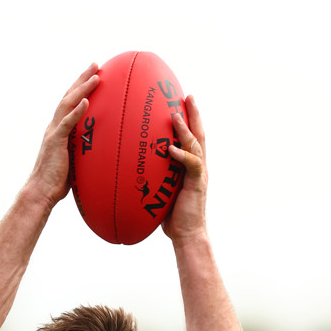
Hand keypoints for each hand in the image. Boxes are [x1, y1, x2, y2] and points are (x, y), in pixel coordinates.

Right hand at [28, 63, 99, 207]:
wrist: (41, 192)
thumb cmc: (56, 182)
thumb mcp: (73, 162)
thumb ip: (82, 151)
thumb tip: (99, 152)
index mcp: (58, 130)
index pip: (70, 104)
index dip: (80, 89)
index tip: (93, 76)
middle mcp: (54, 127)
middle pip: (69, 97)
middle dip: (82, 79)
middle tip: (96, 64)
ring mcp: (54, 133)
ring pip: (68, 104)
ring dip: (82, 89)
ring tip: (96, 76)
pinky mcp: (55, 142)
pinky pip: (67, 124)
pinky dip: (77, 111)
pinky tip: (86, 101)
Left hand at [162, 95, 207, 244]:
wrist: (187, 234)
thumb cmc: (170, 216)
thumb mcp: (161, 191)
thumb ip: (154, 177)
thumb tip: (131, 170)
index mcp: (191, 165)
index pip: (191, 137)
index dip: (188, 120)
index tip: (181, 102)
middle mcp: (198, 166)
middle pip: (199, 134)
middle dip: (194, 114)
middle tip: (187, 95)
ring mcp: (199, 174)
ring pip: (196, 145)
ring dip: (186, 130)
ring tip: (176, 115)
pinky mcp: (197, 184)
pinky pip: (192, 166)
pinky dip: (181, 156)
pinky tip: (170, 149)